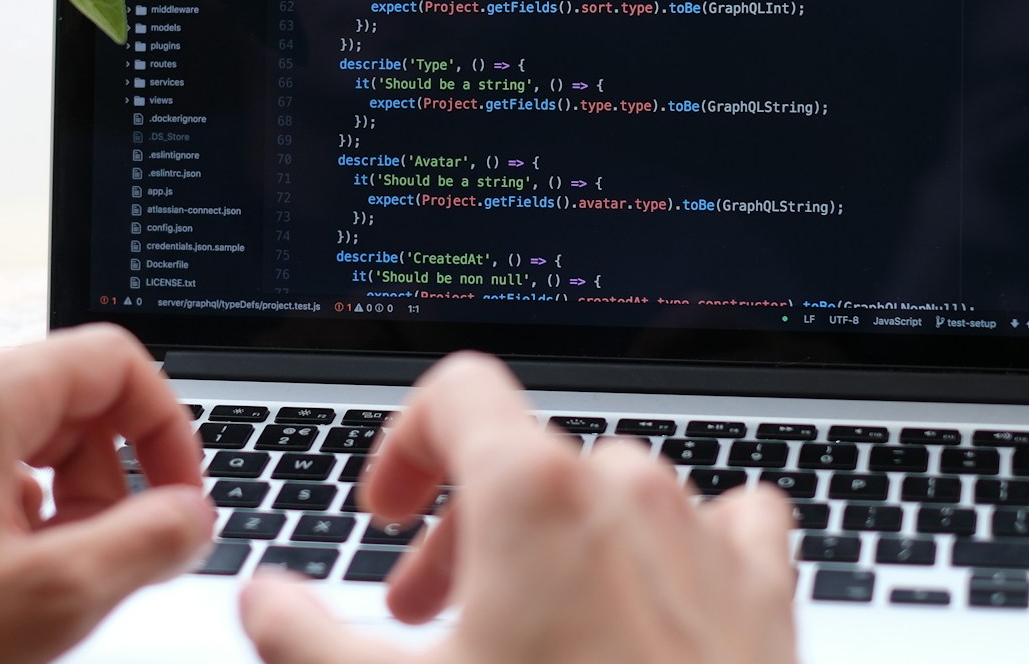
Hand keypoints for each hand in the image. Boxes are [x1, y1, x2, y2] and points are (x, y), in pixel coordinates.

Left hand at [0, 323, 213, 663]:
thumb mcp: (50, 598)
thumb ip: (146, 544)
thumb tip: (191, 515)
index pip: (114, 361)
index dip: (166, 430)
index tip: (177, 498)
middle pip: (64, 396)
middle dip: (105, 478)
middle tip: (104, 557)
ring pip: (14, 432)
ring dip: (53, 499)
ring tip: (40, 580)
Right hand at [240, 353, 796, 663]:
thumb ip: (300, 636)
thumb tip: (264, 600)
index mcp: (534, 490)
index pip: (457, 392)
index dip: (403, 447)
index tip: (386, 515)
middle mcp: (626, 490)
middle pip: (526, 460)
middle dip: (464, 530)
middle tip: (427, 615)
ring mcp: (703, 536)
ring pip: (615, 495)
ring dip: (558, 546)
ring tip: (529, 631)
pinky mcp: (763, 593)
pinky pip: (726, 524)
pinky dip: (675, 553)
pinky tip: (648, 610)